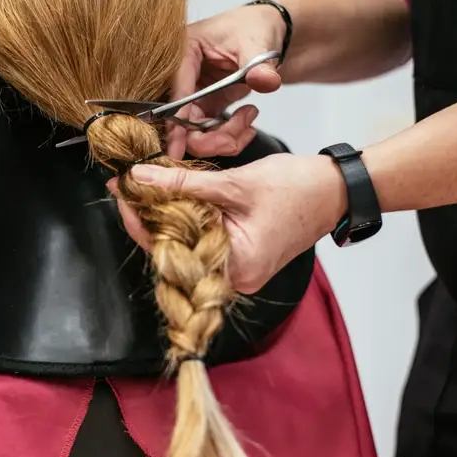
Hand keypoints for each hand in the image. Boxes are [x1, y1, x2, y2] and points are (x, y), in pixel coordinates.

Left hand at [108, 154, 346, 293]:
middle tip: (124, 184)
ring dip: (166, 215)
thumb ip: (182, 183)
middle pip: (176, 250)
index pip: (171, 249)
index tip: (119, 191)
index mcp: (235, 268)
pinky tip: (169, 196)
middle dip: (149, 216)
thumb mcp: (233, 183)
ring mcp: (238, 271)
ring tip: (140, 186)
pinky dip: (187, 219)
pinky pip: (203, 241)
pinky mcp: (240, 257)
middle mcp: (234, 279)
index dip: (140, 220)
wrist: (336, 189)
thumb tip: (139, 177)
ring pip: (188, 245)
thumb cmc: (297, 188)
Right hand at [163, 3, 287, 157]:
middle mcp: (181, 75)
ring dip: (224, 137)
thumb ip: (259, 65)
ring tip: (250, 119)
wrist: (270, 32)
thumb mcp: (257, 44)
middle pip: (179, 120)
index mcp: (183, 52)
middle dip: (209, 138)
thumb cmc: (255, 28)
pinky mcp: (205, 105)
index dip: (176, 123)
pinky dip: (229, 135)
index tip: (176, 150)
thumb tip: (267, 81)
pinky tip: (248, 123)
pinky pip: (209, 132)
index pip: (176, 92)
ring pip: (194, 132)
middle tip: (236, 138)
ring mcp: (193, 93)